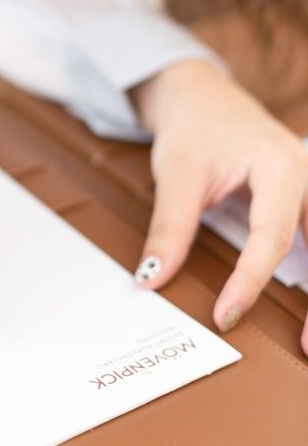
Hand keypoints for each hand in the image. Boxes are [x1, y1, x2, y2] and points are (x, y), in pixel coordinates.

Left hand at [131, 60, 307, 354]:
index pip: (273, 234)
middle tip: (305, 348)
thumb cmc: (194, 129)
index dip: (251, 280)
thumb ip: (170, 228)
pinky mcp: (307, 205)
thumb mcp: (176, 175)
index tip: (226, 314)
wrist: (203, 98)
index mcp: (279, 165)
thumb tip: (152, 278)